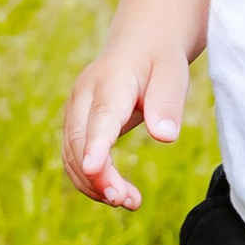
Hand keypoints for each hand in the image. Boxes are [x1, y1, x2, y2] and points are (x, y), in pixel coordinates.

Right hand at [61, 34, 188, 210]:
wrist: (141, 42)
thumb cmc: (160, 60)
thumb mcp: (173, 73)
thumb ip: (168, 103)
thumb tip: (165, 137)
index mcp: (111, 79)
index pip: (101, 115)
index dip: (96, 144)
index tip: (95, 169)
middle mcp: (84, 93)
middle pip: (80, 140)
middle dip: (98, 176)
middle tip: (127, 201)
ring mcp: (75, 108)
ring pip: (72, 153)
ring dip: (94, 183)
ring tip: (130, 202)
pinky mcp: (76, 122)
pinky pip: (73, 156)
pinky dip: (90, 179)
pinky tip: (116, 193)